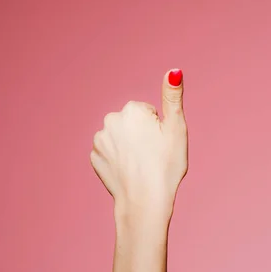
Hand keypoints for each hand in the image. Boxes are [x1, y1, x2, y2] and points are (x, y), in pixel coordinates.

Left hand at [90, 69, 187, 218]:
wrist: (145, 201)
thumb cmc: (166, 165)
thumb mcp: (176, 128)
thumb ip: (173, 96)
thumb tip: (174, 70)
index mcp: (131, 110)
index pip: (149, 112)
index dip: (159, 127)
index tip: (161, 143)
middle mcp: (110, 120)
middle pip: (133, 122)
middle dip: (142, 134)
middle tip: (154, 154)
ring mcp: (99, 140)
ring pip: (121, 137)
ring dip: (130, 146)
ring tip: (142, 164)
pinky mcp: (94, 158)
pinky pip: (110, 152)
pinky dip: (119, 159)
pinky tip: (130, 171)